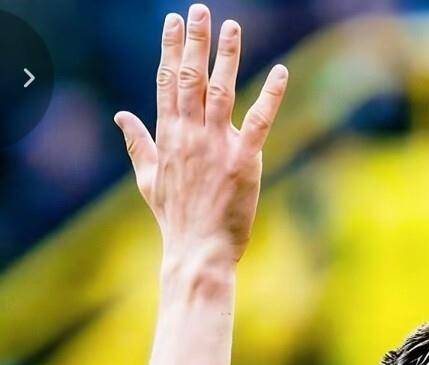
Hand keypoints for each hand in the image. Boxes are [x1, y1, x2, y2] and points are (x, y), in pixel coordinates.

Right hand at [114, 4, 287, 264]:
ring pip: (220, 91)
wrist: (197, 250)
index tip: (173, 21)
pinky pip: (259, 122)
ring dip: (226, 56)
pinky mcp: (244, 161)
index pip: (167, 82)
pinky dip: (270, 96)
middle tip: (200, 10)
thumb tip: (120, 115)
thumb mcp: (147, 178)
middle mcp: (189, 135)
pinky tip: (281, 71)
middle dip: (195, 41)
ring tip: (231, 26)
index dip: (171, 49)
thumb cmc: (175, 218)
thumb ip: (137, 143)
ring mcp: (216, 146)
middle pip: (190, 78)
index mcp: (168, 136)